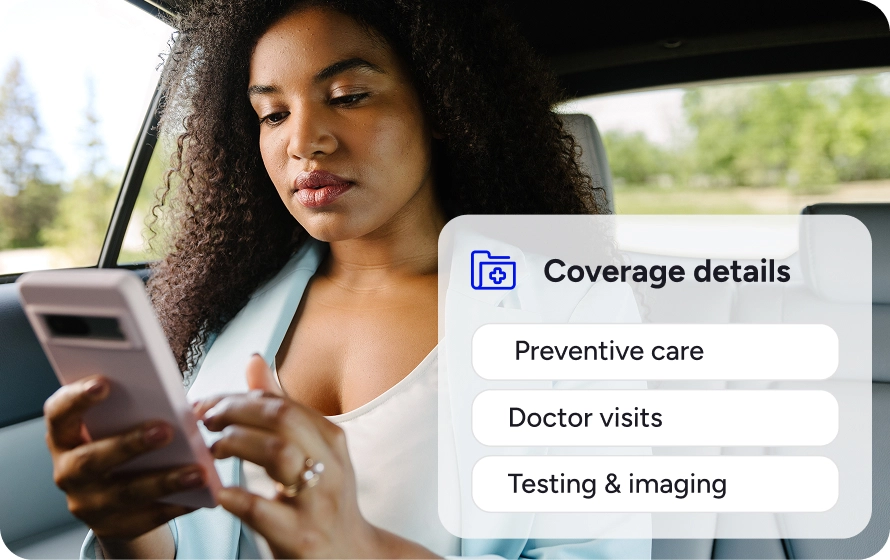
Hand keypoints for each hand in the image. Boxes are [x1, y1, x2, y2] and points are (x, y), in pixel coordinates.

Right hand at [43, 376, 204, 540]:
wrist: (111, 499)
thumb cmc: (118, 444)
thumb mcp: (117, 425)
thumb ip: (133, 408)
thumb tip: (182, 402)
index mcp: (65, 437)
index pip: (59, 414)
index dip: (77, 398)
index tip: (104, 383)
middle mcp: (68, 471)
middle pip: (91, 459)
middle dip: (130, 444)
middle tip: (165, 430)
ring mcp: (88, 502)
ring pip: (126, 492)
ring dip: (164, 480)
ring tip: (197, 471)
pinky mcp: (113, 525)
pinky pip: (147, 516)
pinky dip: (175, 504)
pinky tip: (199, 493)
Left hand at [195, 355, 403, 557]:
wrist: (352, 557)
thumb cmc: (323, 501)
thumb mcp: (312, 452)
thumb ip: (280, 409)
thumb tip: (254, 361)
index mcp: (332, 440)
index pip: (283, 403)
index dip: (239, 398)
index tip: (206, 404)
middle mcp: (331, 466)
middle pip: (283, 419)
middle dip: (236, 412)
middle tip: (205, 421)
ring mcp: (317, 502)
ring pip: (278, 454)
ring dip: (237, 444)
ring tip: (213, 450)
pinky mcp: (301, 538)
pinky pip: (264, 511)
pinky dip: (236, 497)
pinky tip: (218, 492)